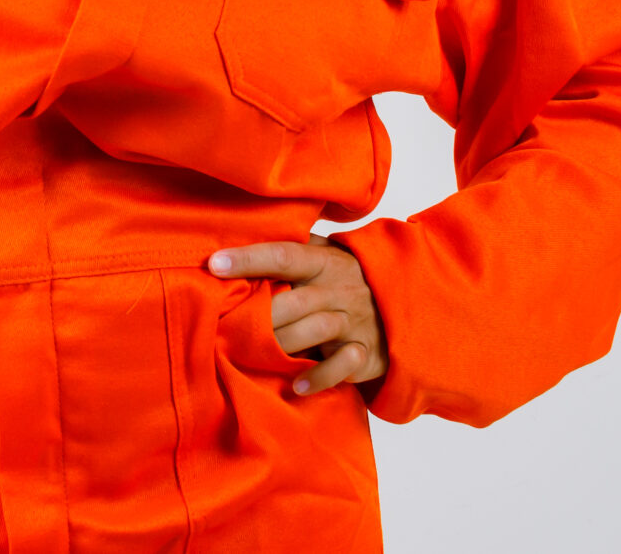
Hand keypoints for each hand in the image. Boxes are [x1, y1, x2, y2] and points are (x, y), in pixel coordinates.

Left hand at [208, 236, 389, 396]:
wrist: (406, 302)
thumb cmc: (344, 275)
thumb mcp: (324, 253)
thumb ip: (290, 248)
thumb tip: (238, 237)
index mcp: (324, 261)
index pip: (283, 255)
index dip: (249, 258)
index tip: (214, 264)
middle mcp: (340, 289)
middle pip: (295, 299)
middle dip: (262, 313)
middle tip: (226, 322)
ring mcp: (354, 322)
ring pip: (316, 329)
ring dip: (283, 342)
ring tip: (252, 351)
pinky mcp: (365, 352)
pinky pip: (343, 365)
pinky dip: (319, 376)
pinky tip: (296, 384)